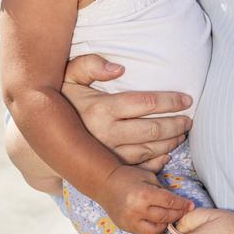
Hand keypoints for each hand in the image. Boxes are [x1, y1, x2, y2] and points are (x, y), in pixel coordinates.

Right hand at [62, 54, 192, 171]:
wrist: (45, 136)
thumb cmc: (63, 100)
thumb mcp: (68, 76)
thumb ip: (89, 65)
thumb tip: (118, 69)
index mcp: (100, 109)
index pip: (145, 104)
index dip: (170, 101)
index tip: (187, 99)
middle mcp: (105, 135)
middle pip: (152, 130)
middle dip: (176, 124)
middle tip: (189, 119)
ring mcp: (108, 155)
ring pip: (150, 151)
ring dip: (171, 142)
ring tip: (183, 133)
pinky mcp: (109, 169)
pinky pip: (140, 168)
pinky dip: (158, 162)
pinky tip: (167, 152)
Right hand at [96, 165, 193, 233]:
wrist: (103, 184)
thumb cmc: (127, 176)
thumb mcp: (147, 175)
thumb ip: (163, 187)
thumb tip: (177, 198)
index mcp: (144, 194)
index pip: (169, 202)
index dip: (182, 204)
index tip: (191, 205)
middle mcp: (137, 210)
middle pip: (165, 216)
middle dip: (178, 214)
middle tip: (185, 211)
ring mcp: (131, 221)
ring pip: (156, 228)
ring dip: (167, 223)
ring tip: (172, 217)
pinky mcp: (126, 227)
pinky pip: (145, 233)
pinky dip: (155, 229)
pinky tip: (160, 222)